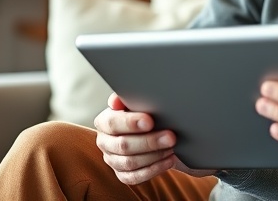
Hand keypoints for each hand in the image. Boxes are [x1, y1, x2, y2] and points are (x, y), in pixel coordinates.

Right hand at [94, 93, 215, 183]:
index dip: (131, 123)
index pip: (112, 123)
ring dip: (154, 156)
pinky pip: (135, 177)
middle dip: (149, 141)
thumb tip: (117, 100)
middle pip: (123, 145)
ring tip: (172, 147)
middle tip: (171, 136)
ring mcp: (112, 160)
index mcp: (104, 122)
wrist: (155, 130)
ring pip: (130, 163)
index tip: (151, 121)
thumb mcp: (137, 103)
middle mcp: (105, 142)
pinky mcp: (122, 174)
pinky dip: (154, 169)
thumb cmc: (144, 113)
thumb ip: (128, 98)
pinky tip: (169, 160)